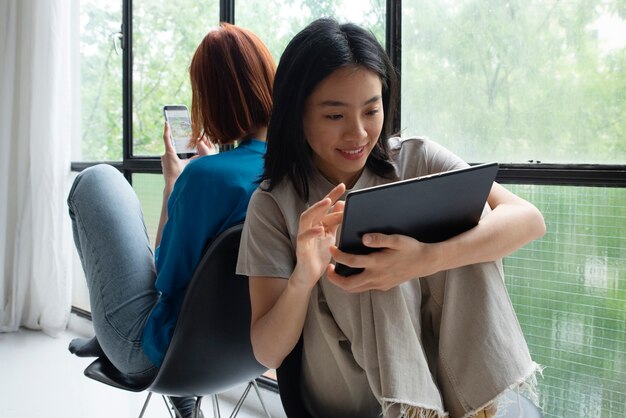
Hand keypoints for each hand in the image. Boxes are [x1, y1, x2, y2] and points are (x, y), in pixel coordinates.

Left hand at [161, 122, 213, 189]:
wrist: (172, 186)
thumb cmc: (179, 176)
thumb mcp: (189, 165)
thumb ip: (195, 158)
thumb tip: (203, 155)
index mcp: (169, 153)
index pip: (167, 138)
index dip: (167, 129)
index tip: (166, 123)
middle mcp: (164, 156)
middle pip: (171, 146)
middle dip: (177, 146)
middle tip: (181, 146)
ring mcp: (163, 161)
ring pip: (171, 154)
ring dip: (177, 154)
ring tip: (181, 161)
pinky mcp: (164, 165)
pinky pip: (170, 159)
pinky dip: (175, 160)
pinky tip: (179, 166)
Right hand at [292, 183, 345, 288]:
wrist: (309, 275)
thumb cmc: (319, 255)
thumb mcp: (330, 235)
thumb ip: (334, 221)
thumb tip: (341, 203)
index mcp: (317, 223)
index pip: (325, 206)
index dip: (333, 195)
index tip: (343, 186)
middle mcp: (309, 226)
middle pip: (316, 208)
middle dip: (327, 198)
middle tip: (338, 191)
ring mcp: (304, 236)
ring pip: (306, 218)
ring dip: (316, 209)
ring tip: (327, 202)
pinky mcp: (301, 248)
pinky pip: (303, 237)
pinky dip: (311, 232)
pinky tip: (320, 229)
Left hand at [327, 233, 442, 291]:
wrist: (425, 262)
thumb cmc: (411, 248)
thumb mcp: (397, 239)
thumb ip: (379, 239)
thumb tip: (363, 238)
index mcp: (377, 263)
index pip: (351, 262)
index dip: (338, 256)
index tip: (332, 248)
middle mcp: (376, 277)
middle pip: (348, 284)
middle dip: (334, 279)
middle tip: (328, 269)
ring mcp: (380, 284)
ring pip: (355, 289)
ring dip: (343, 283)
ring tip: (336, 272)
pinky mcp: (383, 287)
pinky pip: (364, 288)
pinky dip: (354, 283)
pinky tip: (353, 273)